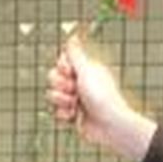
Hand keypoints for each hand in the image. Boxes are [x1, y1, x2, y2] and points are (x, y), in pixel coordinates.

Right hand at [46, 36, 156, 161]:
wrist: (109, 125)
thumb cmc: (102, 96)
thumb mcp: (87, 71)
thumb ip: (76, 54)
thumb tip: (72, 36)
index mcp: (85, 70)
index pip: (62, 61)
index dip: (61, 66)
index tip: (69, 71)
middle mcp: (80, 83)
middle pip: (53, 77)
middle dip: (59, 84)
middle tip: (73, 89)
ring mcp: (75, 99)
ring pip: (53, 95)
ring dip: (61, 100)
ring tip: (74, 105)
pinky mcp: (73, 115)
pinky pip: (57, 111)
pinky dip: (64, 114)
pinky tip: (74, 116)